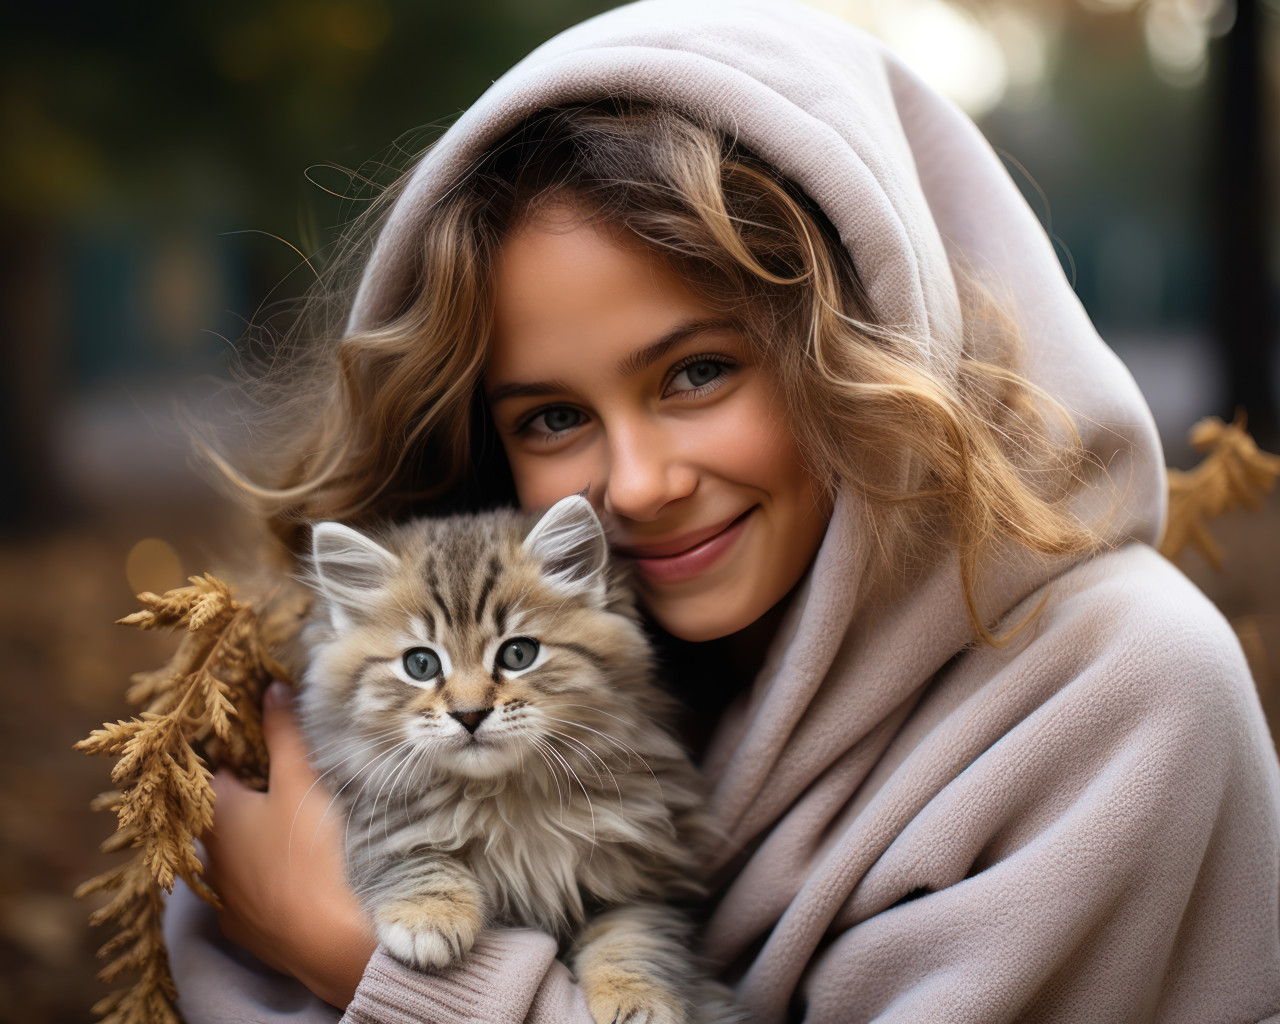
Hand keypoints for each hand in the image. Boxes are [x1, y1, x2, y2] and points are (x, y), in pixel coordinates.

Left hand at [202, 681, 377, 1008]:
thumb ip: (284, 732)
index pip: (215, 769)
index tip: (259, 738)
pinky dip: (263, 877)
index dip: (237, 750)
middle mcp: (209, 856)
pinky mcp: (244, 928)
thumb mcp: (300, 780)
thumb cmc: (308, 849)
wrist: (326, 937)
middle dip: (246, 794)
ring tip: (287, 824)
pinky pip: (248, 891)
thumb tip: (272, 685)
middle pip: (222, 813)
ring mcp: (224, 897)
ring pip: (233, 855)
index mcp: (215, 815)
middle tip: (280, 777)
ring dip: (253, 839)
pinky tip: (288, 871)